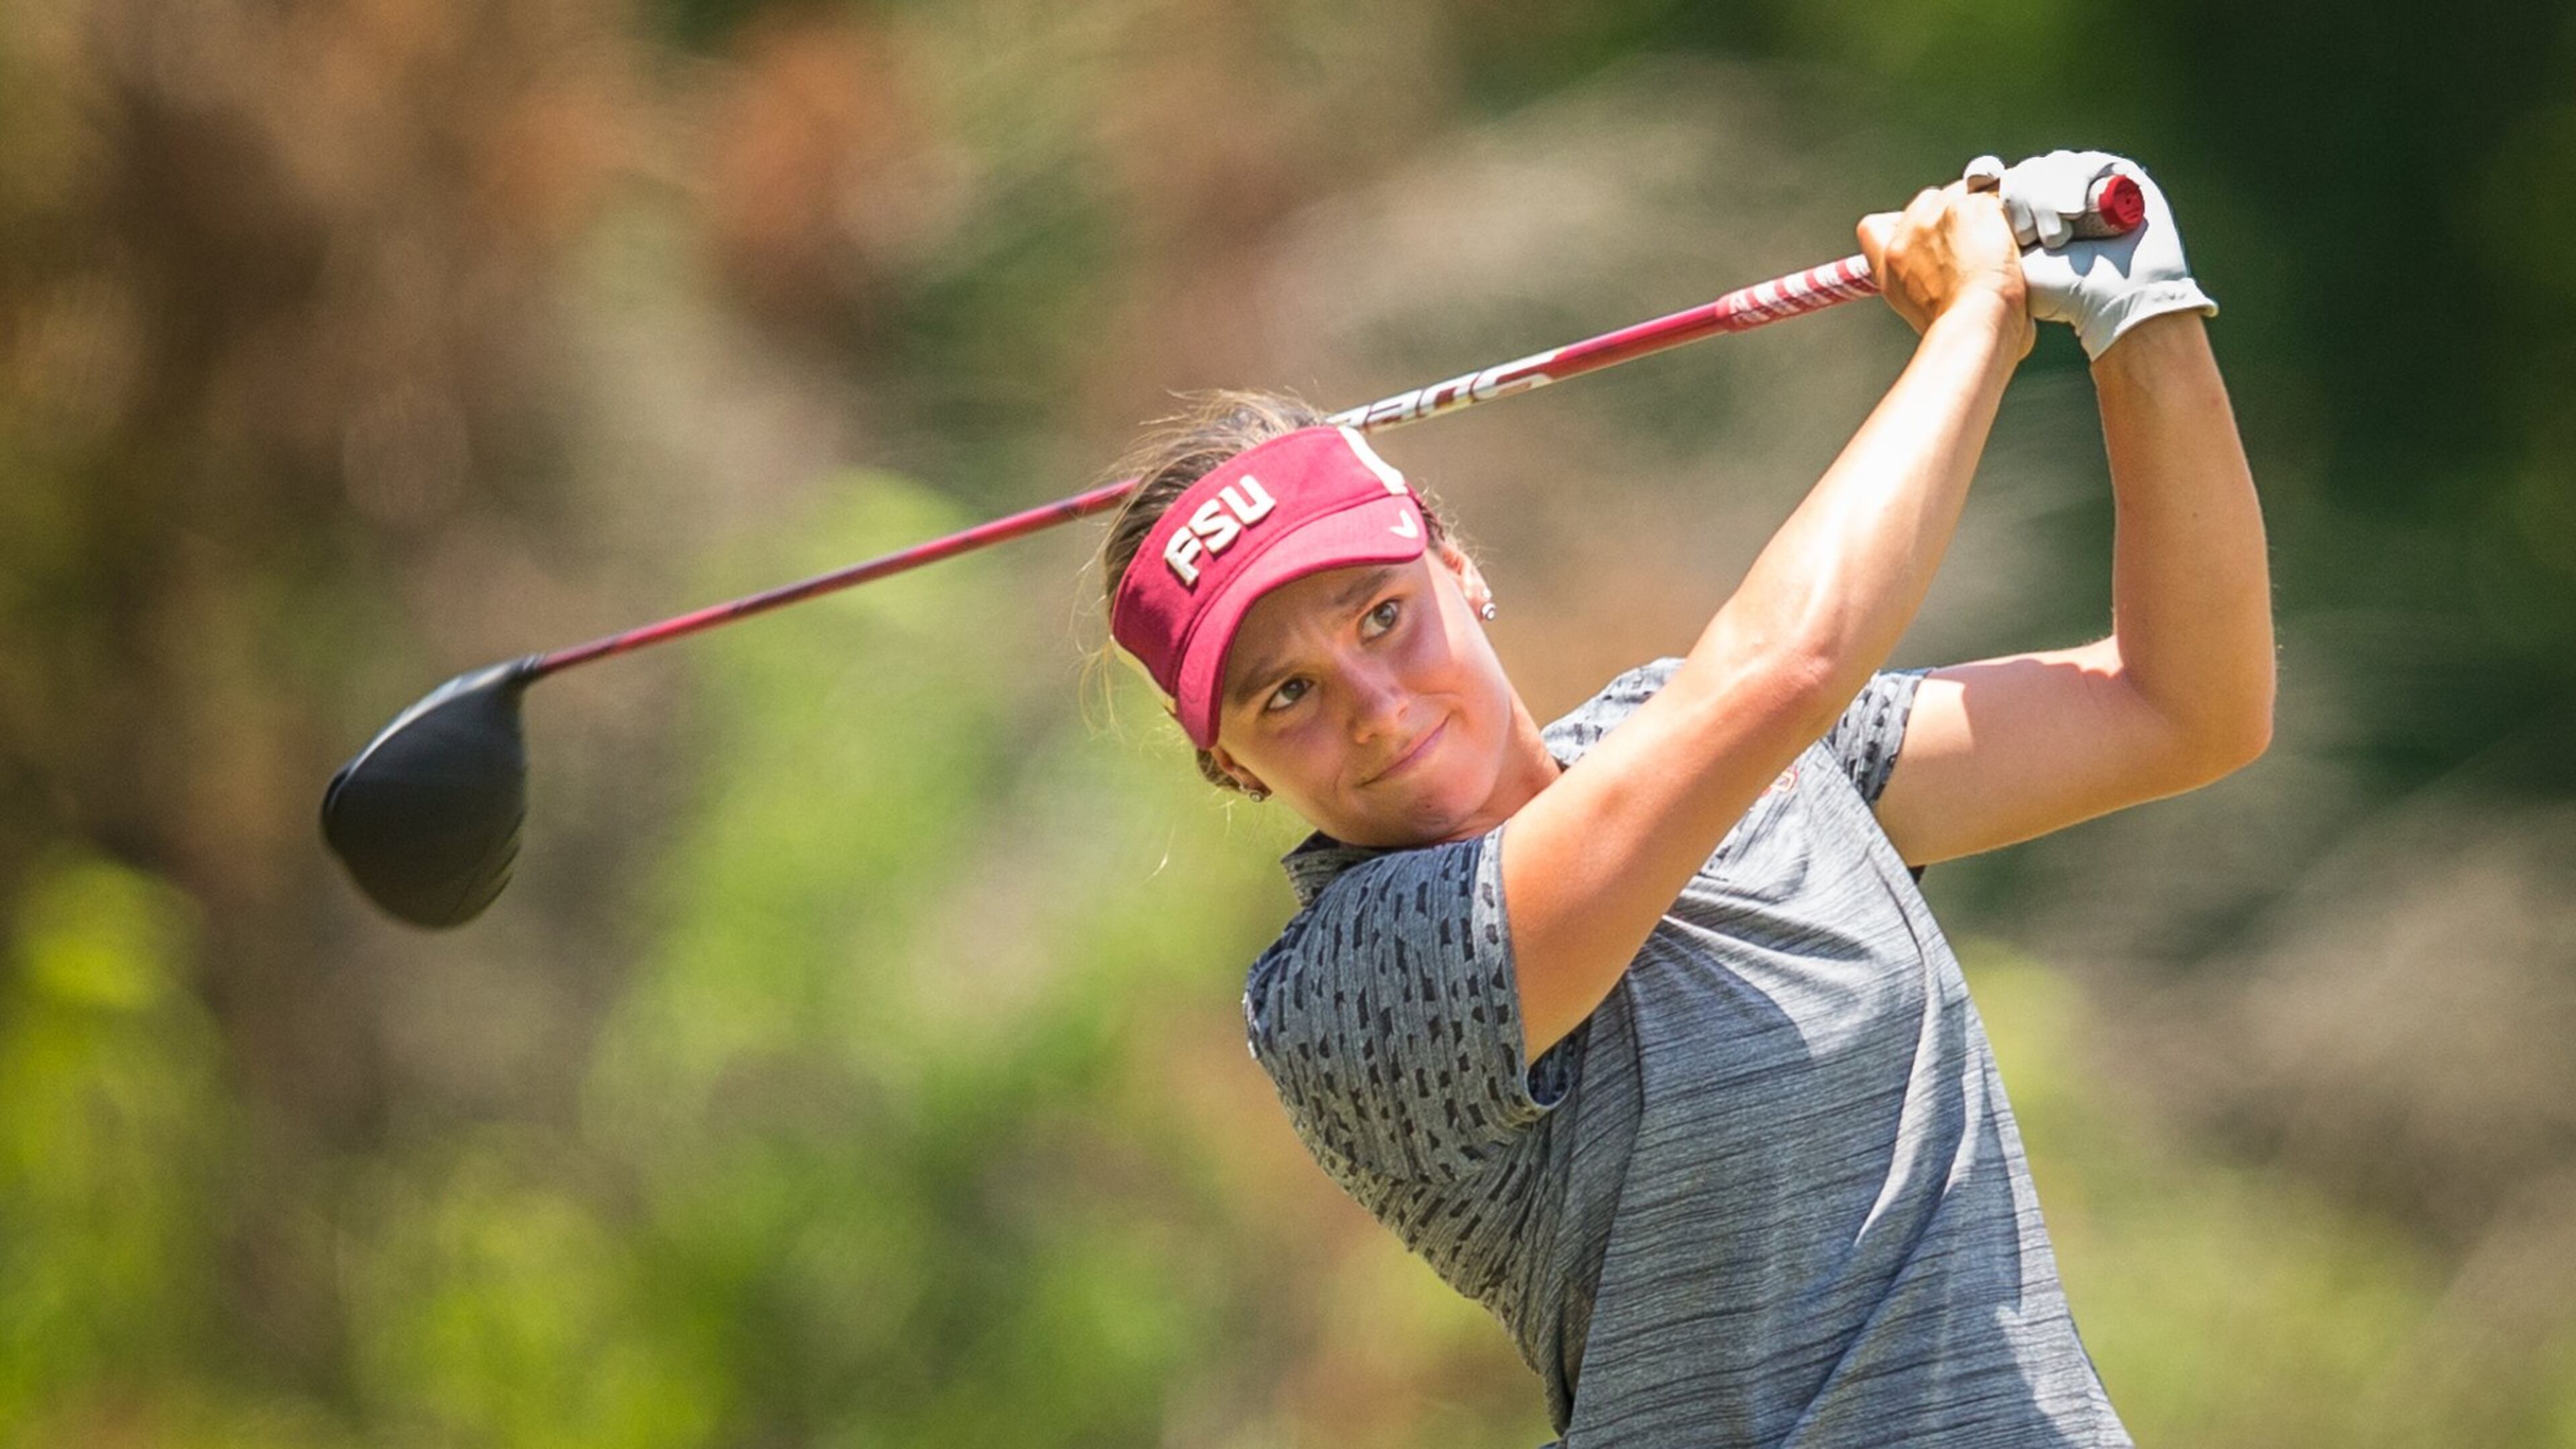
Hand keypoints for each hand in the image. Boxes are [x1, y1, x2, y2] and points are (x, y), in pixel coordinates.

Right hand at [1857, 179, 2033, 358]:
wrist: (1977, 324)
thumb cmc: (1961, 330)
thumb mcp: (1921, 311)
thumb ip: (1921, 281)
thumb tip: (1946, 274)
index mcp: (1890, 264)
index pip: (1873, 227)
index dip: (1900, 224)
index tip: (1923, 235)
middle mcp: (1909, 235)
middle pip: (1930, 200)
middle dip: (1953, 217)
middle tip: (1977, 245)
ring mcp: (1939, 216)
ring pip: (1964, 192)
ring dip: (1983, 211)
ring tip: (2000, 245)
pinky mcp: (1972, 206)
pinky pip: (1996, 195)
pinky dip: (2008, 213)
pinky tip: (2015, 237)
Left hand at [1994, 149, 2219, 360]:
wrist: (2115, 302)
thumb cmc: (2061, 294)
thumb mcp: (2010, 262)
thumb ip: (1984, 229)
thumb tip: (1960, 187)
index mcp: (2025, 214)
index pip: (1997, 178)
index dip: (1985, 174)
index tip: (1978, 180)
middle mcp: (2055, 195)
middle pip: (2025, 171)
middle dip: (2022, 198)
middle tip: (2029, 238)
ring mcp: (2087, 185)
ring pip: (2052, 166)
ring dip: (2048, 198)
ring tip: (2056, 238)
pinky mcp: (2119, 177)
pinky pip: (2086, 163)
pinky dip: (2075, 183)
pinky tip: (2074, 212)